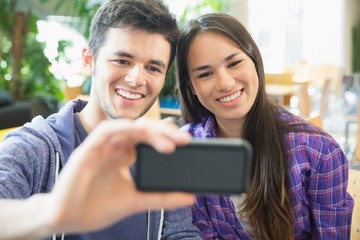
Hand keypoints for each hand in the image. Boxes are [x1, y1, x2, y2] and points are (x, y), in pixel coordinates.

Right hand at [46, 118, 193, 233]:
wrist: (67, 219)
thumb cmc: (96, 207)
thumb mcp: (135, 201)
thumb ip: (161, 198)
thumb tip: (190, 198)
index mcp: (124, 156)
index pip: (148, 139)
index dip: (167, 138)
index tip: (187, 144)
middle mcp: (114, 148)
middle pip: (142, 130)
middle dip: (164, 132)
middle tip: (185, 140)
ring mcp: (101, 147)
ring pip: (127, 128)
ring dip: (148, 131)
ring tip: (169, 143)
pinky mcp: (87, 150)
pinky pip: (105, 132)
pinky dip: (122, 129)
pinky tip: (139, 132)